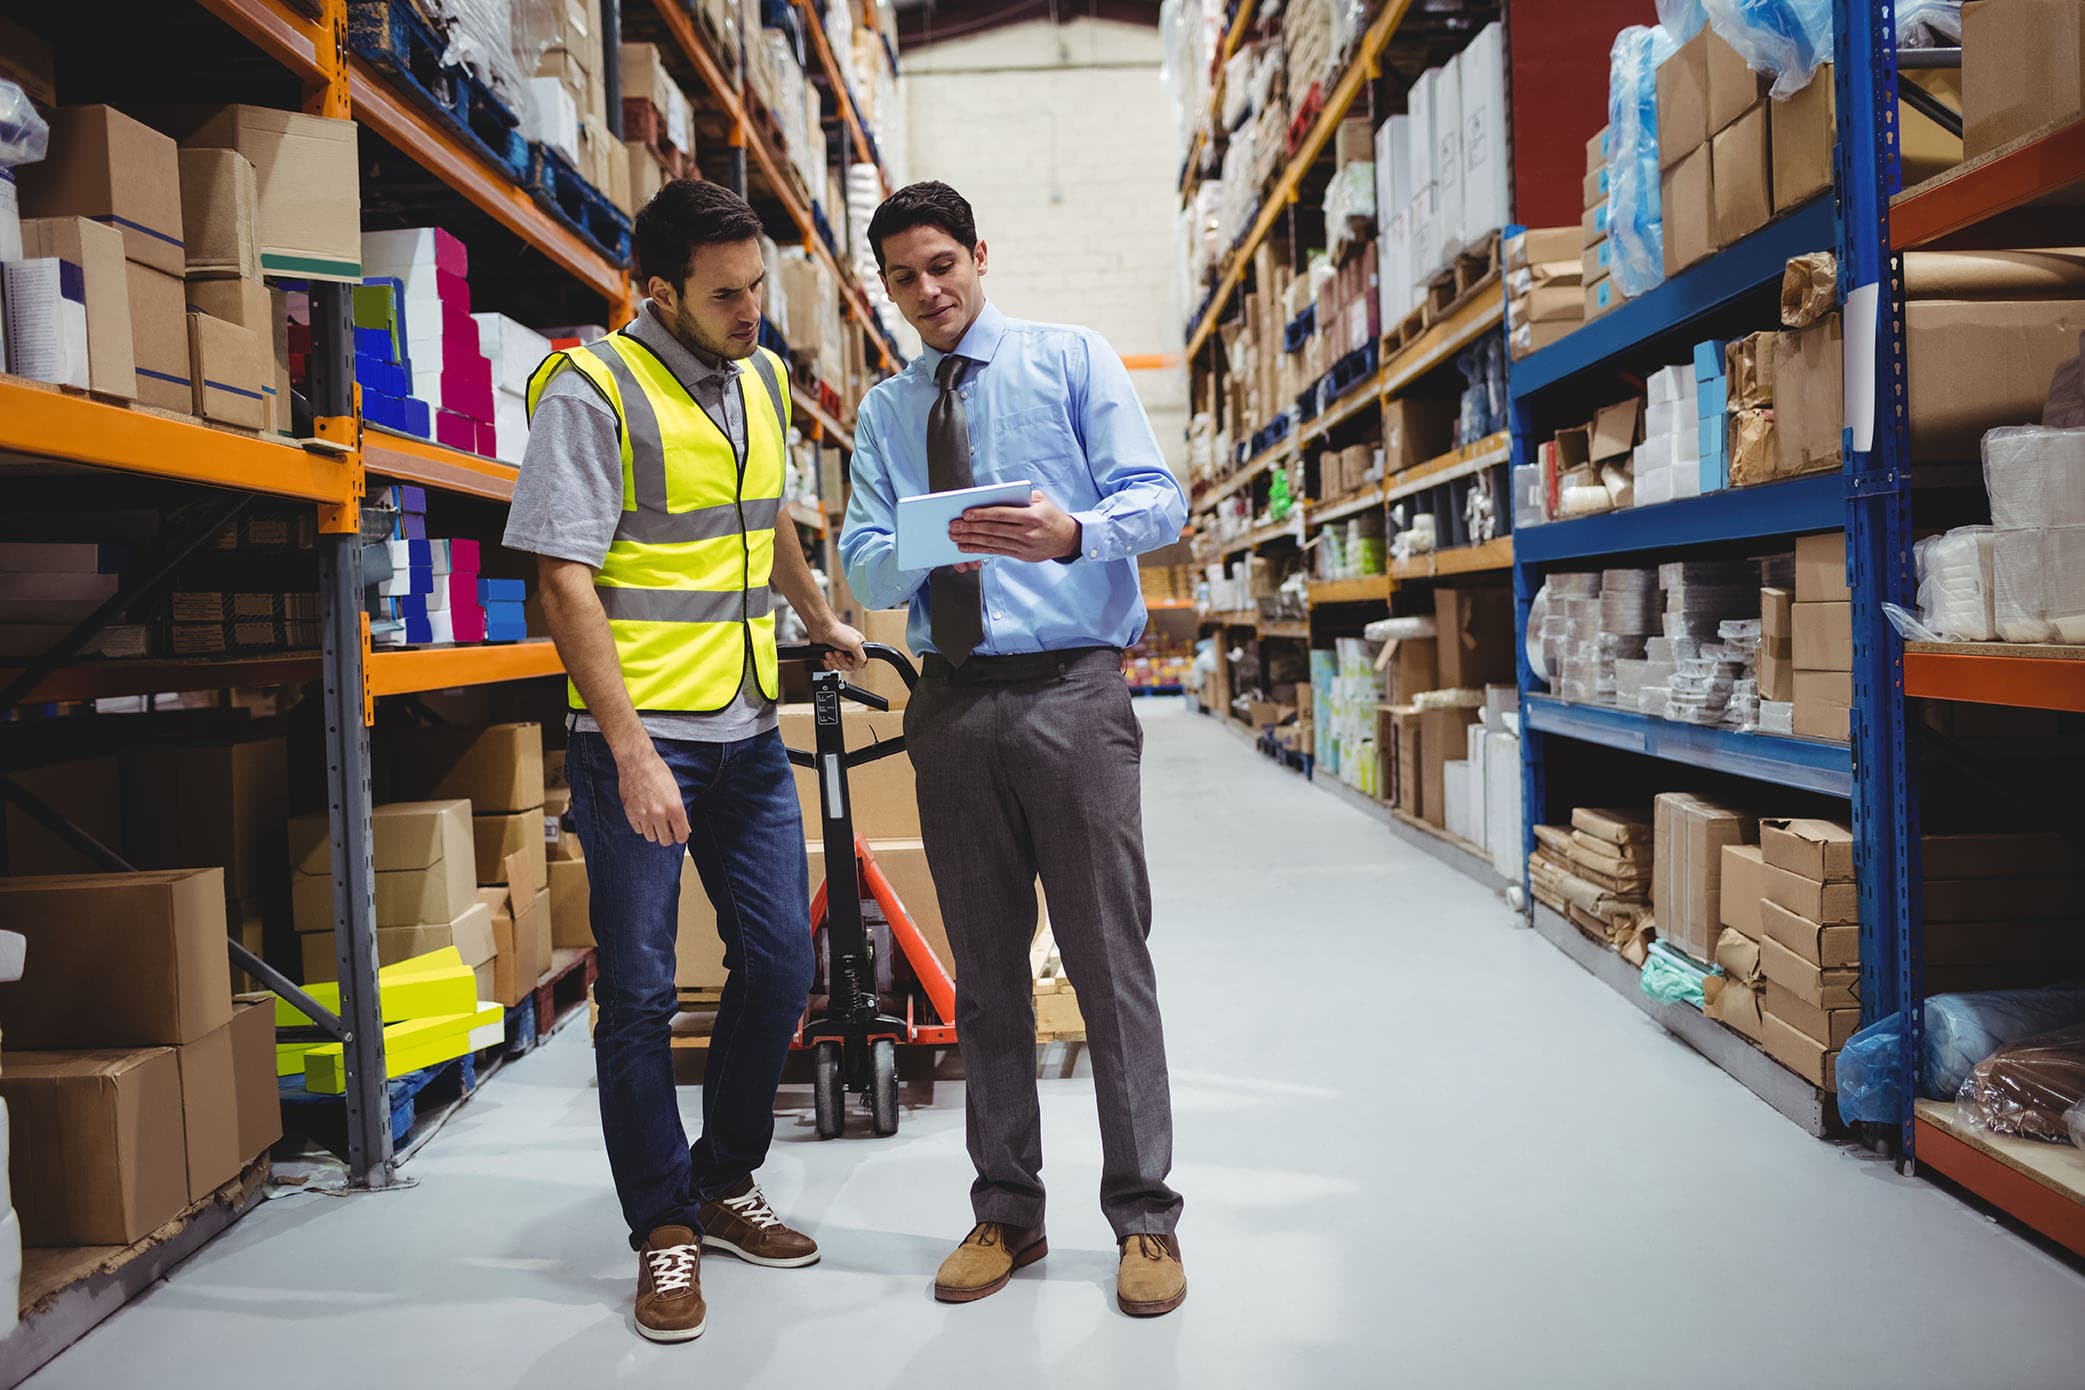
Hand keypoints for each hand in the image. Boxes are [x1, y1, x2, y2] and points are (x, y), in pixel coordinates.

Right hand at [614, 744, 689, 845]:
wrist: (637, 762)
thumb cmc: (657, 772)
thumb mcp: (675, 791)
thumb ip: (680, 813)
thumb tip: (684, 828)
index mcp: (674, 808)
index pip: (681, 837)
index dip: (681, 836)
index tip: (679, 833)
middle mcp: (659, 814)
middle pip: (665, 841)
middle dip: (668, 836)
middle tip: (667, 828)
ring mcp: (643, 815)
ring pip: (651, 838)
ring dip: (654, 831)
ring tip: (655, 820)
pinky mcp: (630, 814)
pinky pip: (638, 830)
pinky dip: (642, 826)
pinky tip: (644, 815)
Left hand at [807, 617, 867, 671]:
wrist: (821, 628)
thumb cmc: (837, 631)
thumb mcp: (855, 644)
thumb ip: (861, 658)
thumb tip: (858, 666)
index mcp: (858, 647)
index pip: (861, 663)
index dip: (855, 663)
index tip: (849, 658)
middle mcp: (850, 651)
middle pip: (849, 667)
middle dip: (842, 661)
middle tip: (838, 652)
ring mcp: (839, 654)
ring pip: (840, 667)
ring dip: (834, 660)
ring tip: (831, 651)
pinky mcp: (830, 657)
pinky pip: (831, 667)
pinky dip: (828, 663)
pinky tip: (826, 655)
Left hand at [948, 489, 1080, 563]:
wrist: (1068, 539)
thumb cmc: (1051, 516)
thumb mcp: (1041, 500)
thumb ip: (1020, 498)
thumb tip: (994, 497)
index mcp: (1031, 516)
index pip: (1002, 514)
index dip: (982, 514)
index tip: (966, 514)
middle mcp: (1027, 533)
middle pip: (993, 530)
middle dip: (971, 529)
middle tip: (954, 527)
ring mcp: (1024, 546)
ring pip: (993, 543)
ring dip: (971, 541)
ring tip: (956, 538)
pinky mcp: (1022, 555)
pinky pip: (997, 552)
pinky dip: (980, 550)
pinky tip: (967, 548)